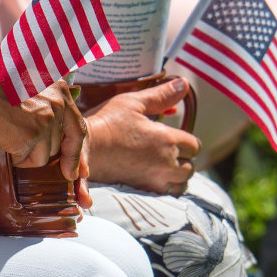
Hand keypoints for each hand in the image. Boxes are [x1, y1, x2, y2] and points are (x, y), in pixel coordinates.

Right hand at [0, 57, 87, 180]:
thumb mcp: (26, 84)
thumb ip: (44, 102)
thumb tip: (52, 132)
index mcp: (59, 89)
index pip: (77, 127)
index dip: (75, 153)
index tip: (74, 172)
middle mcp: (58, 104)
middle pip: (57, 146)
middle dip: (37, 150)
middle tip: (13, 135)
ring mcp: (46, 121)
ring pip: (42, 156)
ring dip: (23, 152)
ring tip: (4, 130)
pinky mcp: (32, 137)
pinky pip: (25, 160)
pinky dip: (11, 156)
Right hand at [84, 77, 200, 194]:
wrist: (83, 149)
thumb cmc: (107, 122)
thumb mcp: (133, 102)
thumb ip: (161, 95)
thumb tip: (184, 83)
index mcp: (167, 140)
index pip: (194, 146)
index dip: (186, 140)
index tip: (173, 137)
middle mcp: (166, 163)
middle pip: (189, 168)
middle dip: (183, 159)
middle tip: (168, 151)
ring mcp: (154, 179)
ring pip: (180, 184)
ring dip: (176, 176)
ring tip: (163, 166)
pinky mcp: (142, 190)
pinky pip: (165, 194)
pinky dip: (164, 187)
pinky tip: (153, 178)